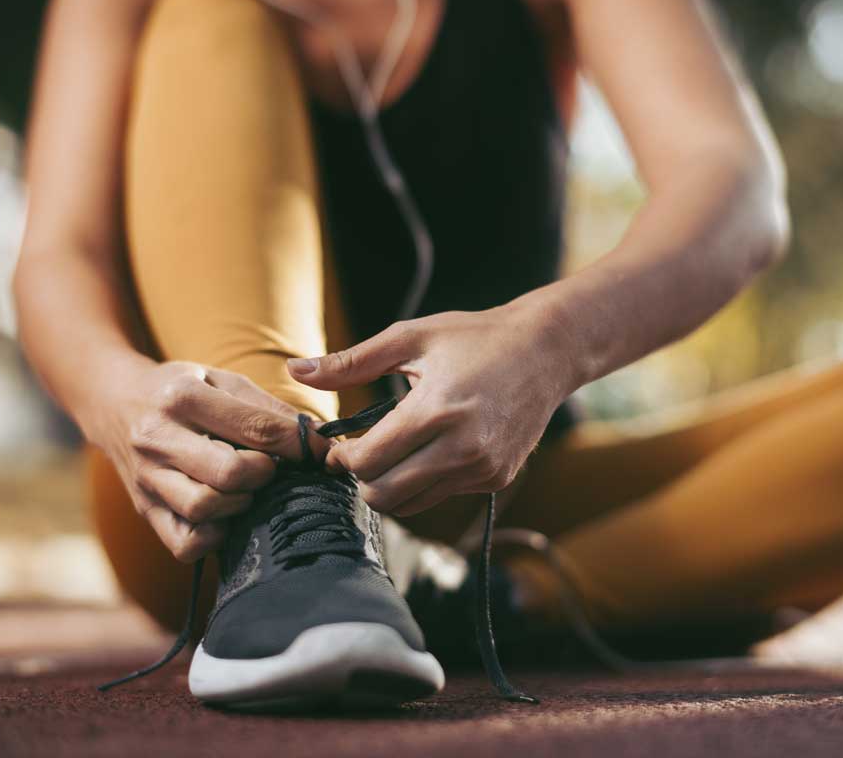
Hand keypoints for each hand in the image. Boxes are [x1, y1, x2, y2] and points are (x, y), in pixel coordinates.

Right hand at [89, 360, 331, 560]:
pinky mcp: (144, 510)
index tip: (321, 451)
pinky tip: (224, 515)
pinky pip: (184, 543)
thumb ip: (268, 408)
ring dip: (239, 503)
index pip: (255, 429)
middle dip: (264, 474)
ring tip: (245, 490)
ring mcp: (146, 479)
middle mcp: (158, 439)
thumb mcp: (221, 380)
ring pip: (203, 509)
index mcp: (182, 398)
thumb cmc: (180, 390)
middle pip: (228, 474)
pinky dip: (213, 536)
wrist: (113, 403)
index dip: (298, 445)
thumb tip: (319, 439)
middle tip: (271, 468)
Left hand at [287, 303, 574, 515]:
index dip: (342, 459)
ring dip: (392, 486)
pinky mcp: (496, 479)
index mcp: (436, 410)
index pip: (368, 462)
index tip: (340, 447)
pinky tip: (428, 452)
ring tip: (391, 454)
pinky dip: (425, 482)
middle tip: (360, 455)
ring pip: (412, 505)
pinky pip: (442, 496)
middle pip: (385, 495)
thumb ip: (351, 361)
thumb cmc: (475, 338)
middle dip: (362, 480)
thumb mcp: (411, 337)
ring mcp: (482, 468)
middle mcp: (462, 448)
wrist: (547, 351)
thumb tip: (295, 370)